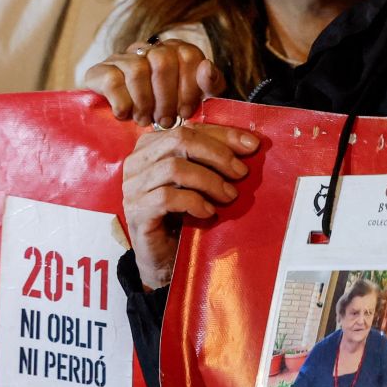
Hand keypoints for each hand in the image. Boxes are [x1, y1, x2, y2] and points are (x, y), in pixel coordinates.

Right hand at [83, 40, 224, 126]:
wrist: (119, 128)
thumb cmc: (164, 112)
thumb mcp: (195, 101)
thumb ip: (210, 85)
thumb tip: (207, 67)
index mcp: (174, 51)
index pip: (188, 55)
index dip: (190, 87)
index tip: (186, 112)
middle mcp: (147, 49)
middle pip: (162, 60)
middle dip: (167, 98)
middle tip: (165, 121)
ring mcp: (121, 58)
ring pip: (137, 70)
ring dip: (144, 103)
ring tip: (145, 120)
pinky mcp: (98, 71)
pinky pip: (112, 80)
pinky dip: (122, 103)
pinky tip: (125, 115)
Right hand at [120, 122, 257, 289]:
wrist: (163, 258)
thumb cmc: (182, 216)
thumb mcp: (198, 182)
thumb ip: (212, 160)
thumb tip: (249, 143)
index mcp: (151, 146)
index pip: (189, 129)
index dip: (223, 135)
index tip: (252, 146)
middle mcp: (137, 161)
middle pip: (180, 140)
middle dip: (217, 155)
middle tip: (240, 174)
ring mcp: (133, 186)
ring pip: (174, 167)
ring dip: (209, 181)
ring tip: (228, 196)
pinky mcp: (137, 211)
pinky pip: (167, 198)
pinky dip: (194, 202)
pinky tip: (208, 212)